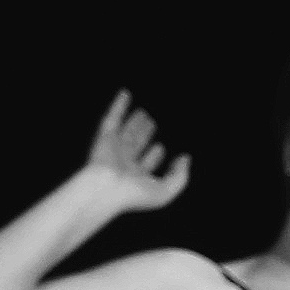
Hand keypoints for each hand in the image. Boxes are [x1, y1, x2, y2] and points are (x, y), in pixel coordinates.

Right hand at [80, 91, 188, 209]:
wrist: (105, 189)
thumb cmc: (134, 194)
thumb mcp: (166, 191)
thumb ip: (180, 176)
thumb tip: (185, 159)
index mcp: (135, 178)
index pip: (146, 164)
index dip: (154, 156)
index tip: (160, 148)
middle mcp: (123, 164)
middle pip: (136, 146)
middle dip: (143, 135)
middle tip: (151, 123)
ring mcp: (113, 150)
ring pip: (126, 132)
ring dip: (134, 123)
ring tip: (143, 113)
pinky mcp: (104, 138)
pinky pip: (113, 117)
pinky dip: (119, 105)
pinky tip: (126, 94)